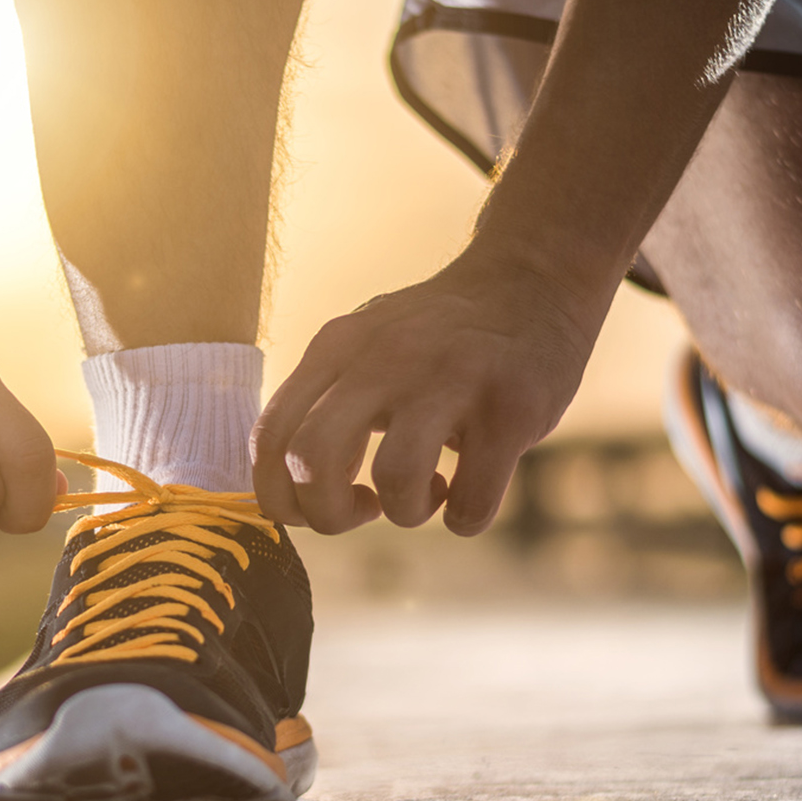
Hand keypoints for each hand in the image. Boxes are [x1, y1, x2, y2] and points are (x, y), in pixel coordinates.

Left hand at [252, 260, 603, 534]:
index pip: (270, 437)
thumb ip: (324, 402)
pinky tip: (469, 494)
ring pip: (394, 479)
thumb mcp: (366, 347)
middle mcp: (386, 358)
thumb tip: (288, 493)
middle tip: (364, 510)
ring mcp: (451, 380)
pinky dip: (464, 519)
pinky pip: (472, 499)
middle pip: (311, 458)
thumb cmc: (439, 338)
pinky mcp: (511, 409)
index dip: (281, 496)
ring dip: (406, 512)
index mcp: (338, 348)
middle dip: (328, 514)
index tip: (315, 505)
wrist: (531, 280)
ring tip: (427, 494)